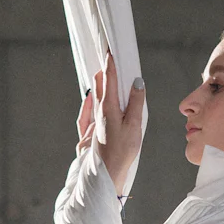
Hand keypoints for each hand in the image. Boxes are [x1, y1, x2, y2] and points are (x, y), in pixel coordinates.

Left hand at [75, 53, 144, 195]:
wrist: (105, 173)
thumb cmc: (122, 151)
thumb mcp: (134, 125)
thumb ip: (135, 102)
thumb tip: (137, 82)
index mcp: (108, 108)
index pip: (109, 79)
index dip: (110, 63)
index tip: (111, 49)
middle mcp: (98, 112)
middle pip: (99, 86)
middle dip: (103, 70)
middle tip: (106, 57)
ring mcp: (92, 123)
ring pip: (93, 98)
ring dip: (97, 84)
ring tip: (100, 73)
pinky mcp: (89, 134)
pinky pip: (86, 113)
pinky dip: (88, 102)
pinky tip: (89, 99)